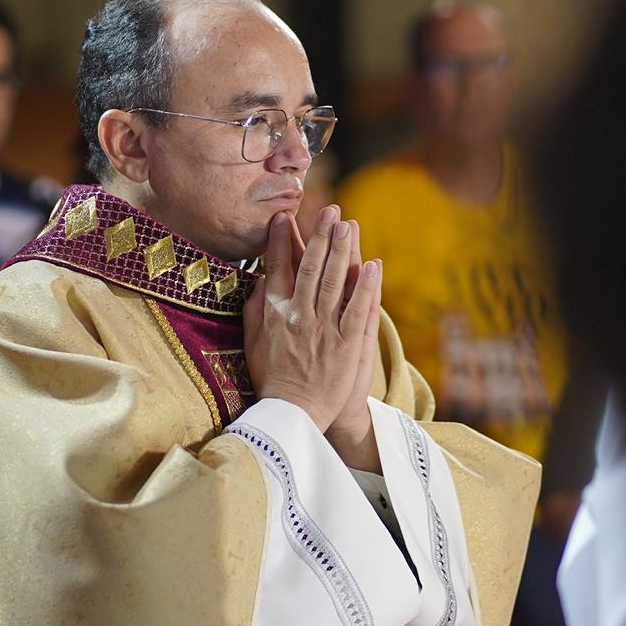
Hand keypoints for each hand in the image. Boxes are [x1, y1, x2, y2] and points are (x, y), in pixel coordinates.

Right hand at [243, 205, 381, 432]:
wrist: (292, 415)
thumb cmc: (271, 380)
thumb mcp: (252, 344)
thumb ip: (254, 310)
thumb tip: (258, 280)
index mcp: (273, 315)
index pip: (277, 270)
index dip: (282, 241)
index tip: (285, 217)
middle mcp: (297, 317)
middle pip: (309, 268)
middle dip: (319, 236)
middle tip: (329, 210)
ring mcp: (322, 330)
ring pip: (332, 282)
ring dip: (342, 251)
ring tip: (348, 225)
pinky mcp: (345, 345)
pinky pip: (357, 309)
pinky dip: (365, 286)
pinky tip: (373, 265)